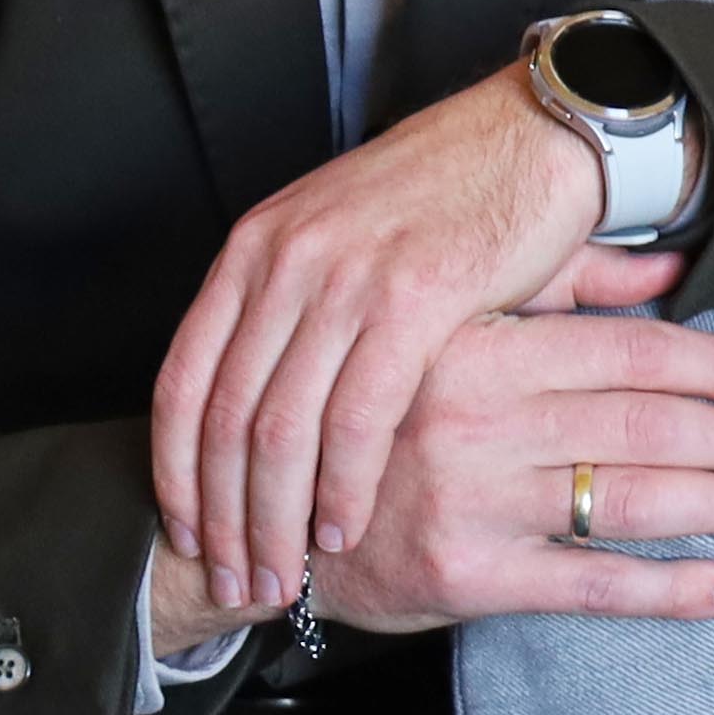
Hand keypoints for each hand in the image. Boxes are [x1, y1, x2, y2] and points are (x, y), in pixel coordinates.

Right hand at [139, 307, 713, 655]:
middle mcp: (479, 418)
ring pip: (633, 498)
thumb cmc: (374, 415)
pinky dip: (674, 589)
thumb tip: (666, 259)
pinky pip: (593, 586)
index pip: (631, 350)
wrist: (263, 511)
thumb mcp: (450, 328)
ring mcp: (473, 499)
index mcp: (479, 345)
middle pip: (648, 423)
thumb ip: (556, 291)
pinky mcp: (467, 574)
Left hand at [150, 64, 679, 612]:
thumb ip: (297, 307)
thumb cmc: (451, 190)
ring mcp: (344, 279)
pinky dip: (342, 486)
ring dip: (275, 520)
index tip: (191, 534)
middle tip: (236, 582)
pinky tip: (343, 529)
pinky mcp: (413, 299)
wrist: (535, 132)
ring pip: (278, 429)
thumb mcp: (343, 234)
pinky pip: (355, 417)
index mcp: (255, 247)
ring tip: (284, 579)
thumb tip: (269, 395)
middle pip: (222, 420)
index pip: (183, 382)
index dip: (177, 473)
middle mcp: (284, 262)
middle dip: (224, 518)